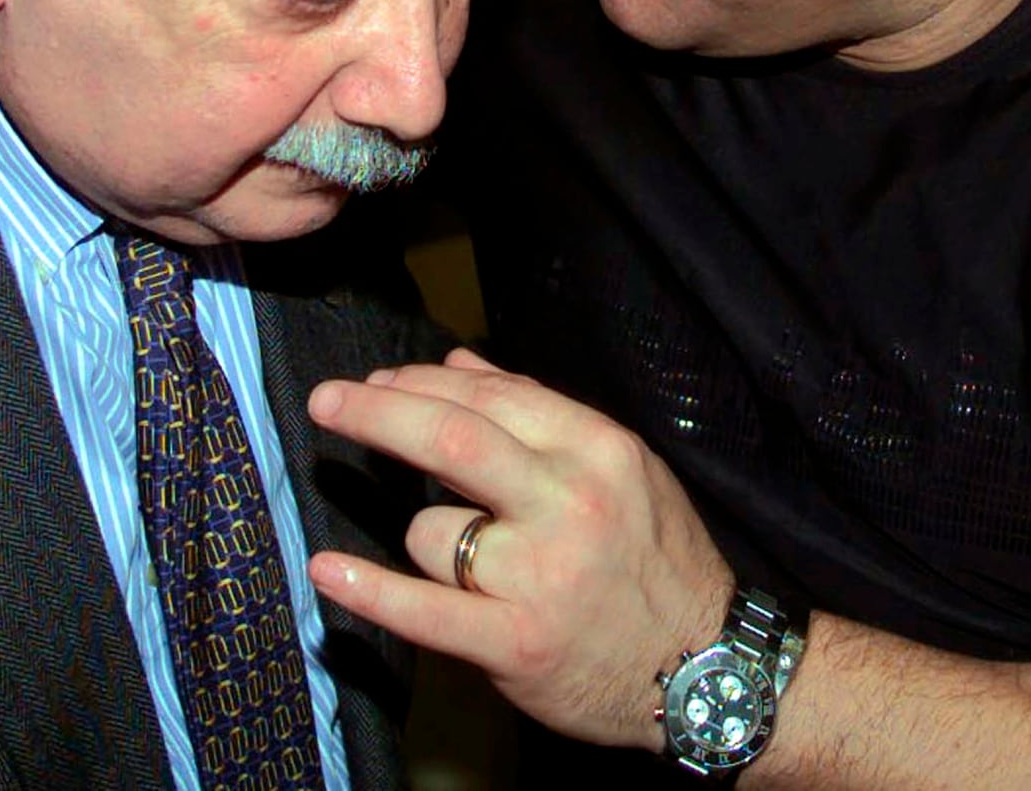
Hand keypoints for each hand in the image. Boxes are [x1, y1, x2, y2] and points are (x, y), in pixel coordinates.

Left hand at [306, 346, 732, 748]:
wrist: (704, 668)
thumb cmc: (656, 558)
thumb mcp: (620, 466)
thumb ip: (537, 411)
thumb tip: (458, 363)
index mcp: (596, 449)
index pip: (490, 397)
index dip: (422, 383)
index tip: (377, 382)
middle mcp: (568, 504)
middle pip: (451, 438)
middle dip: (377, 411)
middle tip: (327, 400)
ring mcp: (540, 576)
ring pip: (432, 532)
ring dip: (425, 537)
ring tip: (464, 560)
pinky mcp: (515, 644)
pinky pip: (423, 611)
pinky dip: (368, 590)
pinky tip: (327, 569)